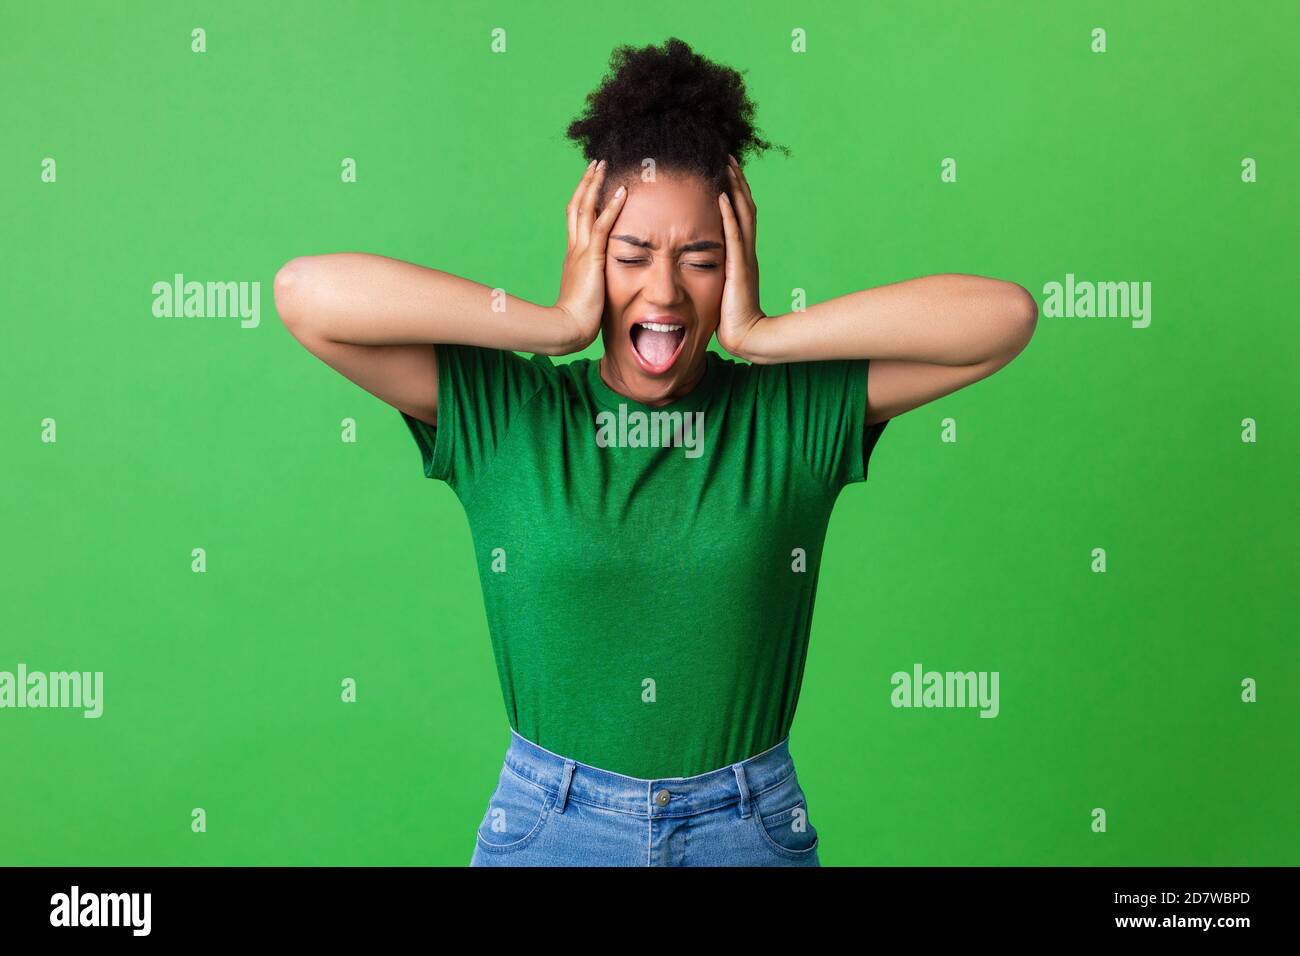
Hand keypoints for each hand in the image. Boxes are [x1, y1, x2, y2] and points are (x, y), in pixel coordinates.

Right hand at [553, 159, 626, 352]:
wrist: (568, 328)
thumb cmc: (579, 319)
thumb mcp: (588, 293)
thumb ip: (594, 282)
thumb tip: (603, 283)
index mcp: (574, 256)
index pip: (577, 220)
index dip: (583, 200)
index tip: (592, 185)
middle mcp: (574, 248)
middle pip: (577, 206)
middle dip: (586, 183)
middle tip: (596, 164)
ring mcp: (580, 251)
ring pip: (586, 208)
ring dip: (595, 185)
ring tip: (604, 165)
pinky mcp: (591, 259)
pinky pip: (603, 226)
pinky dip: (612, 207)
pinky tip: (623, 192)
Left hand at [716, 153, 765, 357]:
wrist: (746, 336)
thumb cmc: (730, 318)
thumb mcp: (719, 289)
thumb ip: (713, 274)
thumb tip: (696, 267)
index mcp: (740, 255)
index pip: (739, 216)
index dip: (733, 192)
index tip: (723, 171)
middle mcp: (745, 251)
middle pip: (744, 207)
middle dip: (735, 181)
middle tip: (726, 156)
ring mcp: (744, 257)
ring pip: (742, 214)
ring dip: (733, 188)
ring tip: (725, 165)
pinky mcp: (738, 267)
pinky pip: (733, 234)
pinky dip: (728, 214)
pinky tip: (720, 196)